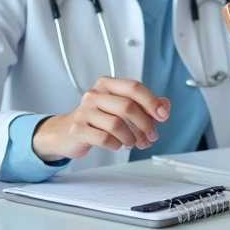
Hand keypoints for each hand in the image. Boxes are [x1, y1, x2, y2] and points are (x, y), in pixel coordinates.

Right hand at [32, 77, 169, 161]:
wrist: (65, 132)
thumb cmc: (96, 119)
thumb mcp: (119, 107)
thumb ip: (143, 105)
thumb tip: (165, 105)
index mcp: (107, 84)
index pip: (134, 87)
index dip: (152, 102)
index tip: (163, 116)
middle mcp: (94, 94)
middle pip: (128, 106)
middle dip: (145, 124)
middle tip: (150, 136)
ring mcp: (84, 111)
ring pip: (117, 124)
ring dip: (131, 137)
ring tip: (133, 143)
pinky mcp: (78, 129)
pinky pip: (104, 138)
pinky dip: (116, 144)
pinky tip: (117, 145)